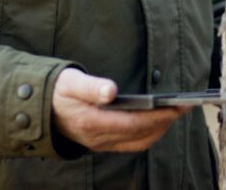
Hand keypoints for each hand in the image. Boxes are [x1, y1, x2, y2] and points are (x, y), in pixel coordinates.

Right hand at [52, 68, 190, 152]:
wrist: (39, 110)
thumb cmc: (56, 91)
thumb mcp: (69, 82)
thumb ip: (90, 87)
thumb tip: (110, 90)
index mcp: (90, 122)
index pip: (132, 123)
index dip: (157, 116)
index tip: (177, 106)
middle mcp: (98, 137)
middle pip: (140, 134)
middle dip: (165, 121)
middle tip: (186, 106)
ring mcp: (101, 143)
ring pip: (139, 142)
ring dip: (160, 129)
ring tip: (176, 112)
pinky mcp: (103, 143)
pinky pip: (132, 143)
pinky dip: (149, 133)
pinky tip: (159, 120)